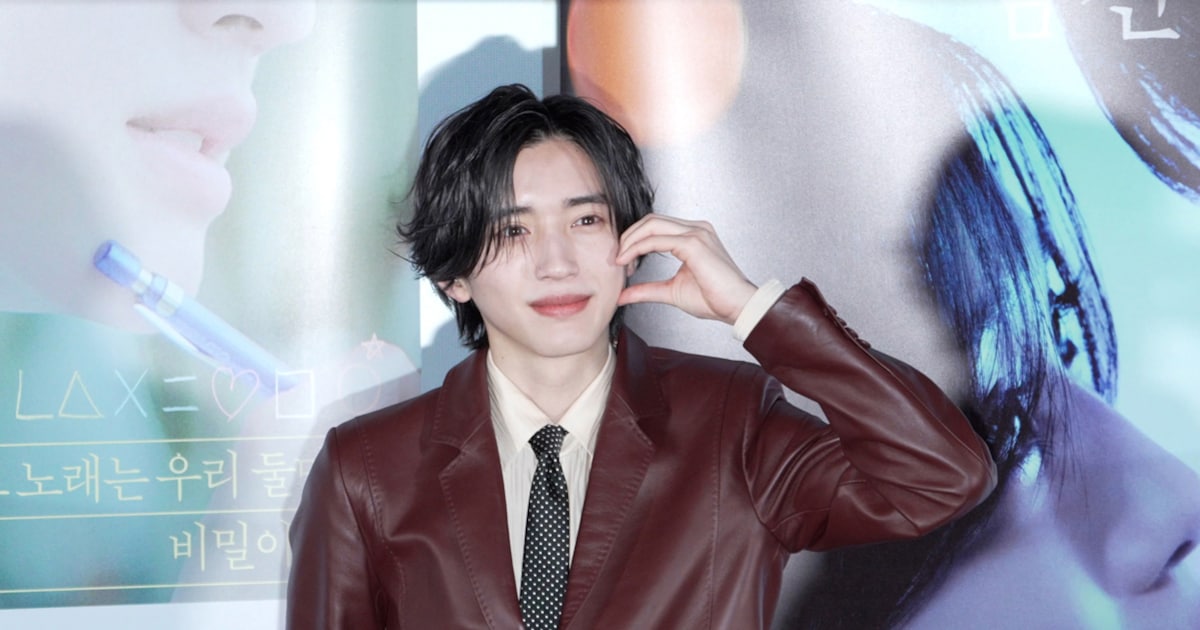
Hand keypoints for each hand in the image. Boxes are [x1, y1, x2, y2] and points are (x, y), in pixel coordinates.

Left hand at [615, 214, 757, 324]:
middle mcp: (696, 229)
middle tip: (616, 257)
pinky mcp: (694, 243)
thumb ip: (647, 290)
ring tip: (620, 259)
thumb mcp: (671, 292)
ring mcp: (696, 233)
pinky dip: (639, 248)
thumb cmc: (714, 299)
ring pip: (651, 225)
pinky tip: (629, 261)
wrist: (737, 307)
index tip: (622, 260)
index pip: (655, 226)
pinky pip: (657, 240)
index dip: (634, 240)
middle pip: (651, 220)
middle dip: (628, 236)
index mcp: (693, 236)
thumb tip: (622, 295)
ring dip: (630, 240)